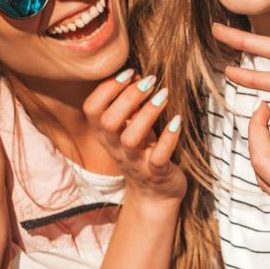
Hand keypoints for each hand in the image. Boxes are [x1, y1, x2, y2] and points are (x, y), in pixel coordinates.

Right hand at [83, 70, 185, 205]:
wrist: (154, 195)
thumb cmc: (143, 153)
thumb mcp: (130, 129)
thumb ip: (129, 107)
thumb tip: (135, 75)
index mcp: (106, 135)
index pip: (92, 109)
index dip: (107, 89)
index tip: (129, 73)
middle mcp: (116, 148)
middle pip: (108, 122)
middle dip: (128, 97)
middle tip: (150, 80)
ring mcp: (135, 162)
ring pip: (130, 139)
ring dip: (147, 114)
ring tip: (164, 95)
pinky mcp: (156, 173)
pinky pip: (158, 157)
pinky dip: (168, 138)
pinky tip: (178, 121)